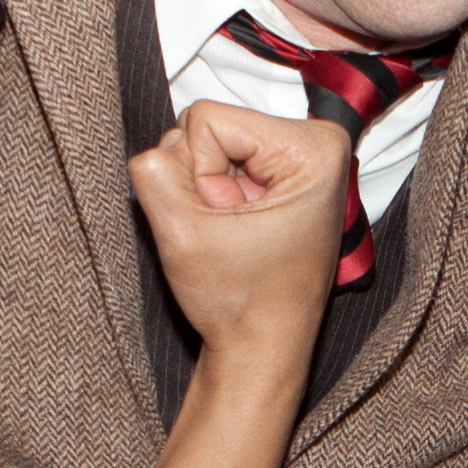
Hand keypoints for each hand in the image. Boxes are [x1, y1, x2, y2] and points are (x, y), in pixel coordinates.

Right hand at [130, 99, 350, 355]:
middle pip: (208, 127)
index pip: (205, 118)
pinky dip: (212, 200)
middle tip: (231, 233)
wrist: (263, 349)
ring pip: (207, 145)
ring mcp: (298, 159)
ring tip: (234, 236)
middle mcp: (315, 144)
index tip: (229, 223)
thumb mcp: (180, 233)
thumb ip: (152, 171)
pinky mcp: (280, 175)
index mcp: (313, 147)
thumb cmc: (240, 303)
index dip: (198, 176)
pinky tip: (235, 233)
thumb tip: (152, 151)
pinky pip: (218, 164)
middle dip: (201, 181)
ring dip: (203, 193)